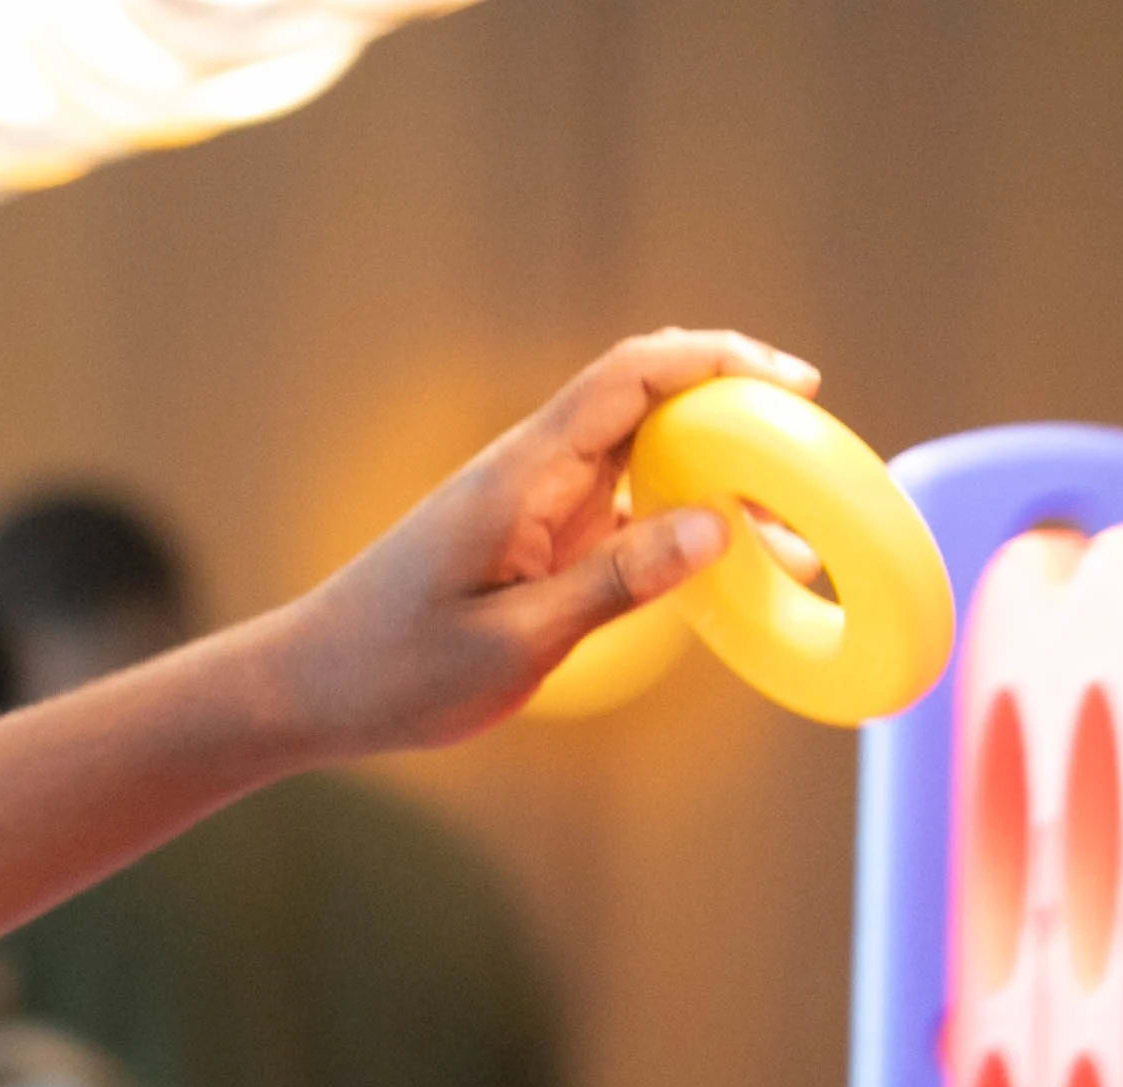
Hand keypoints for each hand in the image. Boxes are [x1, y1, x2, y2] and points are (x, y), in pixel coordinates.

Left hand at [248, 327, 822, 755]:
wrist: (309, 689)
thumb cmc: (392, 669)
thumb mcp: (511, 641)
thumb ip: (614, 584)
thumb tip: (719, 526)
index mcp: (523, 474)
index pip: (633, 375)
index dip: (718, 361)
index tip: (793, 384)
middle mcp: (535, 474)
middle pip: (653, 403)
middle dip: (738, 412)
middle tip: (814, 454)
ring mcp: (536, 507)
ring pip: (648, 462)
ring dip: (719, 480)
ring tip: (791, 530)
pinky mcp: (535, 546)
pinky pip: (625, 516)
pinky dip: (682, 527)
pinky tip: (726, 565)